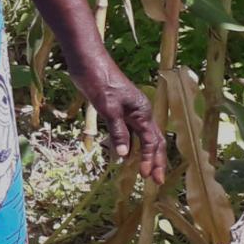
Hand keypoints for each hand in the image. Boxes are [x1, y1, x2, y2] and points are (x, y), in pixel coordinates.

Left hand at [72, 54, 165, 185]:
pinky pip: (129, 131)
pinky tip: (125, 154)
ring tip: (144, 172)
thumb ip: (117, 130)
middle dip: (155, 161)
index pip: (151, 141)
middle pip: (153, 141)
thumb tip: (124, 155)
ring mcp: (129, 111)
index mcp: (142, 112)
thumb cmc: (99, 81)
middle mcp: (140, 112)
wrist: (87, 62)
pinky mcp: (117, 109)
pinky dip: (129, 144)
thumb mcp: (108, 107)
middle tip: (156, 181)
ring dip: (143, 154)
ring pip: (142, 136)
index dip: (150, 159)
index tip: (147, 176)